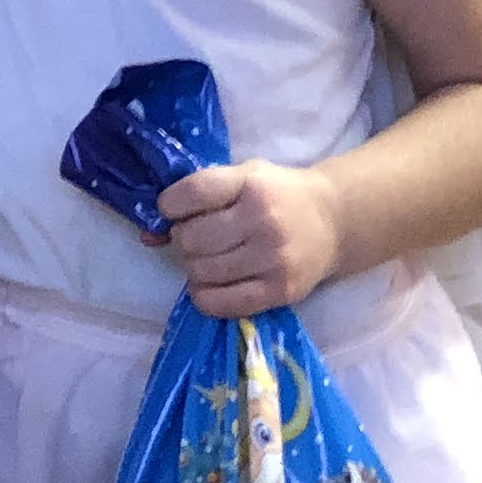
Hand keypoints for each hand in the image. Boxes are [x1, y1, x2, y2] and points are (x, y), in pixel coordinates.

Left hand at [160, 160, 346, 317]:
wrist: (333, 221)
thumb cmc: (278, 194)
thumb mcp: (242, 179)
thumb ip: (197, 197)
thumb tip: (148, 234)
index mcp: (252, 184)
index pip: (192, 194)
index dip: (170, 205)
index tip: (173, 210)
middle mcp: (263, 221)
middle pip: (192, 238)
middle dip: (183, 239)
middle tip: (197, 237)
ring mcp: (273, 259)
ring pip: (201, 272)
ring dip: (193, 267)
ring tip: (208, 258)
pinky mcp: (280, 291)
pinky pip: (222, 303)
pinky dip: (204, 296)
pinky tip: (212, 283)